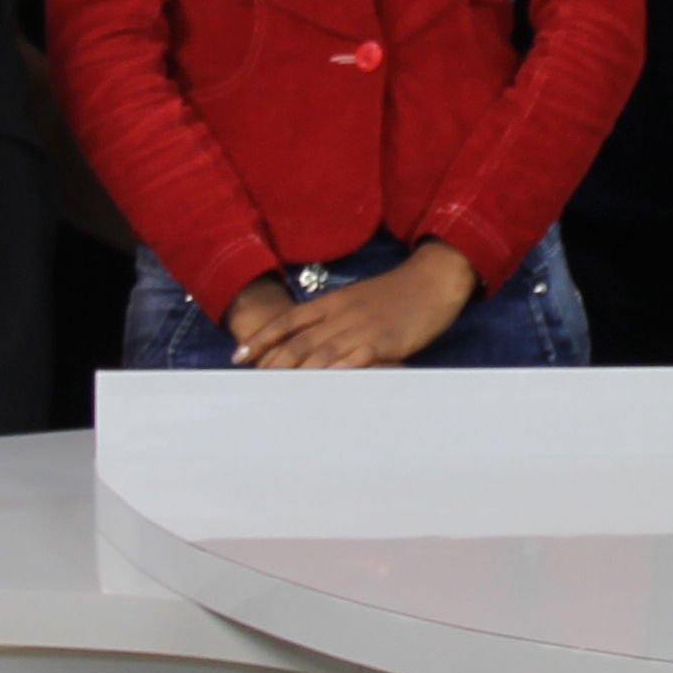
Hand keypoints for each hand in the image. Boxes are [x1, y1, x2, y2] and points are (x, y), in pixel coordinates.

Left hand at [233, 241, 480, 367]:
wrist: (433, 279)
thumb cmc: (398, 293)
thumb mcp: (359, 299)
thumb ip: (336, 317)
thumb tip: (315, 340)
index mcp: (332, 302)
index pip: (287, 321)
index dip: (262, 339)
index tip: (240, 355)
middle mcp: (340, 314)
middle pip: (298, 342)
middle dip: (272, 364)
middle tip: (252, 383)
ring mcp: (361, 327)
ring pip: (321, 353)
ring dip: (297, 374)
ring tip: (277, 393)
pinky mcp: (383, 340)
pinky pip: (355, 358)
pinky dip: (336, 372)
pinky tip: (322, 386)